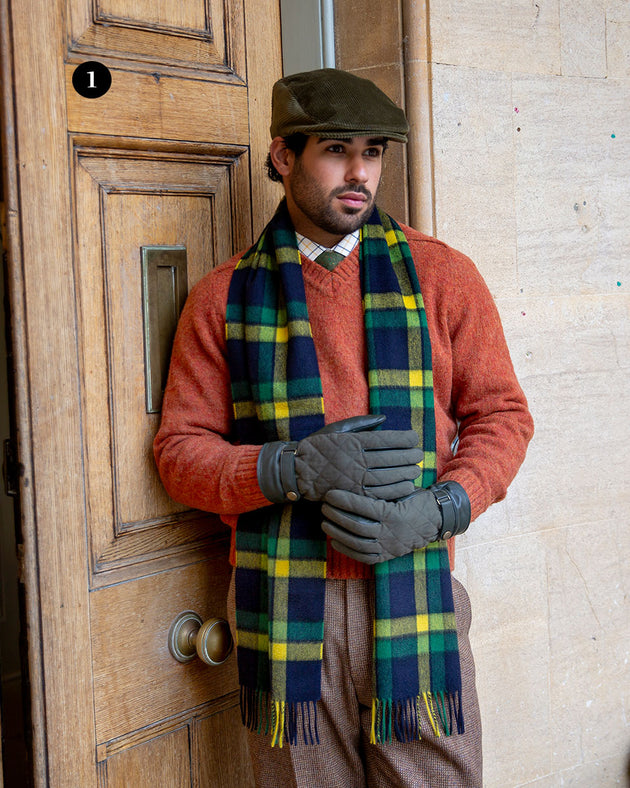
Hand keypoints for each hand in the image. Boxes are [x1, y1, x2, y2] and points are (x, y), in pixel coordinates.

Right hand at [257, 415, 422, 502]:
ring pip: (388, 477)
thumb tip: (384, 418)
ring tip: (416, 469)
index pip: (386, 439)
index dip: (404, 439)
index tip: (414, 437)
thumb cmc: (319, 447)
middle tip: (420, 455)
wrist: (298, 471)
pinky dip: (395, 490)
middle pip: (391, 459)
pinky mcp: (353, 494)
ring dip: (405, 473)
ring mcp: (355, 479)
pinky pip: (379, 494)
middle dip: (409, 456)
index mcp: (353, 442)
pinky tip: (406, 486)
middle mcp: (355, 460)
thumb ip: (362, 423)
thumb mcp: (337, 429)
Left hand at [321, 487, 441, 563]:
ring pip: (359, 543)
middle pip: (358, 526)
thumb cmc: (414, 497)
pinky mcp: (388, 555)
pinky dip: (348, 550)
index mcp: (395, 513)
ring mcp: (390, 546)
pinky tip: (335, 541)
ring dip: (338, 534)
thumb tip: (351, 477)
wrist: (436, 519)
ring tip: (324, 523)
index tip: (329, 493)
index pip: (364, 507)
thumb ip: (381, 487)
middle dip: (337, 516)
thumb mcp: (401, 488)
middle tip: (323, 507)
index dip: (345, 500)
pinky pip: (365, 557)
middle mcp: (392, 532)